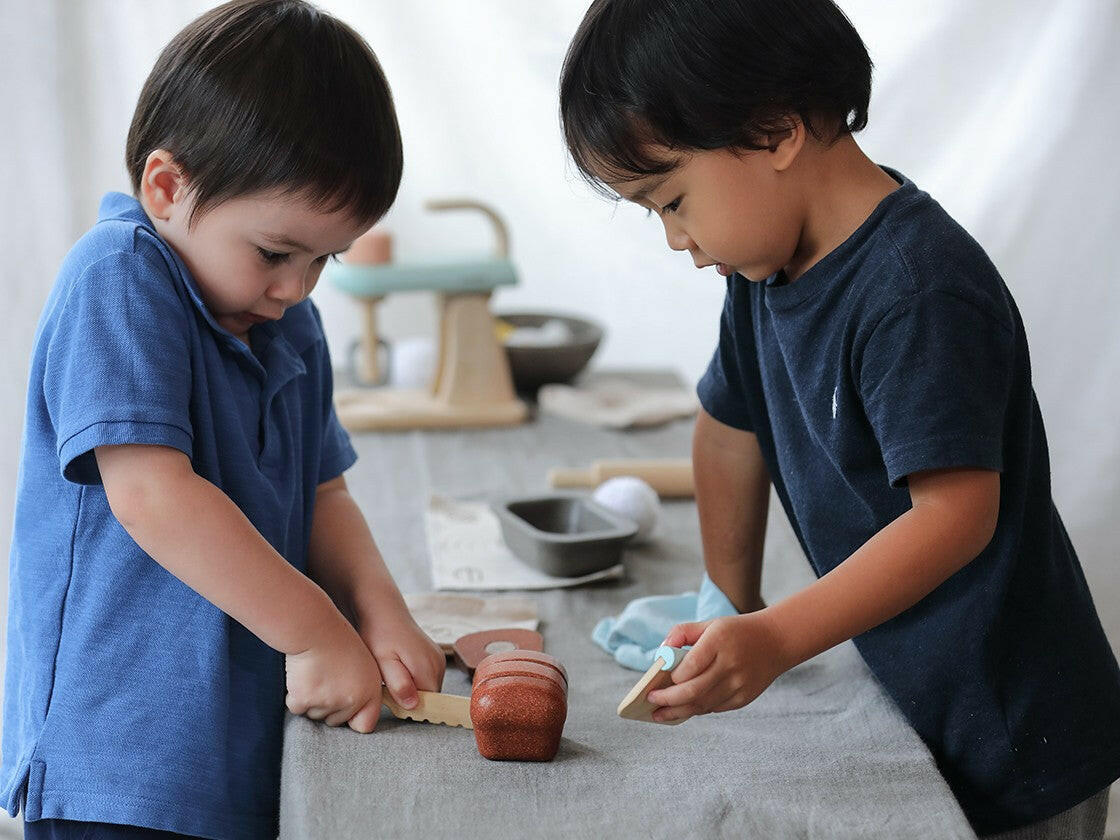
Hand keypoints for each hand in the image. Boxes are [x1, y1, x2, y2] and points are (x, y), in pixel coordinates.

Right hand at [284, 616, 384, 732]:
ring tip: (315, 674)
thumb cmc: (338, 642)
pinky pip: (297, 708)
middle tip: (326, 679)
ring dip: (312, 700)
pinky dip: (296, 696)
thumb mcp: (364, 664)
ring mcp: (326, 702)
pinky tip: (302, 676)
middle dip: (330, 706)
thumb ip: (363, 691)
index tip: (347, 709)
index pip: (365, 725)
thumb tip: (357, 720)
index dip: (355, 718)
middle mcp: (350, 700)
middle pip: (335, 721)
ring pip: (315, 715)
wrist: (316, 628)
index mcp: (369, 692)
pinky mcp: (304, 700)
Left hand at [358, 601, 445, 711]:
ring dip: (413, 689)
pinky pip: (429, 678)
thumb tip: (414, 704)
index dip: (410, 707)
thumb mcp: (382, 662)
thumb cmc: (379, 636)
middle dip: (411, 699)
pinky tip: (400, 669)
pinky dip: (416, 680)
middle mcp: (438, 663)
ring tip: (393, 675)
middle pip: (430, 697)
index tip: (392, 699)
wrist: (384, 612)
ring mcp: (439, 659)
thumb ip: (398, 684)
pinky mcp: (436, 657)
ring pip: (429, 689)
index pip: (428, 704)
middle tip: (388, 686)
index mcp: (427, 667)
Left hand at [645, 610, 790, 722]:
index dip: (671, 678)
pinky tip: (683, 710)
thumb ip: (682, 633)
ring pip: (703, 705)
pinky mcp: (745, 697)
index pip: (690, 666)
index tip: (655, 683)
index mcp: (719, 641)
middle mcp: (730, 664)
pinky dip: (697, 710)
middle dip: (668, 700)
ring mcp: (739, 683)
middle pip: (693, 691)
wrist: (776, 641)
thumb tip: (661, 653)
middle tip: (651, 703)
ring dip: (678, 712)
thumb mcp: (710, 624)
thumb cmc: (735, 632)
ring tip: (660, 714)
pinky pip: (715, 708)